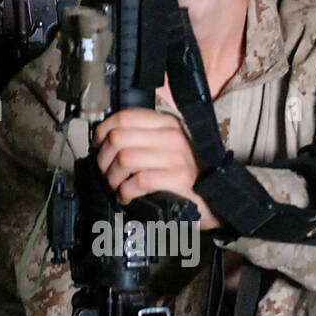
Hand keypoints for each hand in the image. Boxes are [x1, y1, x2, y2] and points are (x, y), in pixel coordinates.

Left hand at [92, 108, 220, 230]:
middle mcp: (172, 136)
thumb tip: (107, 141)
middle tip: (106, 172)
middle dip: (104, 159)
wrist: (217, 197)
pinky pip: (138, 181)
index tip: (99, 146)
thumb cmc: (189, 174)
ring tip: (116, 186)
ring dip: (113, 178)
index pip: (124, 117)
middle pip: (118, 138)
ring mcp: (176, 157)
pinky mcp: (178, 179)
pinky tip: (126, 197)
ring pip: (125, 159)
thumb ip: (144, 139)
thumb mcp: (169, 147)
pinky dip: (125, 192)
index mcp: (167, 124)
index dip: (103, 132)